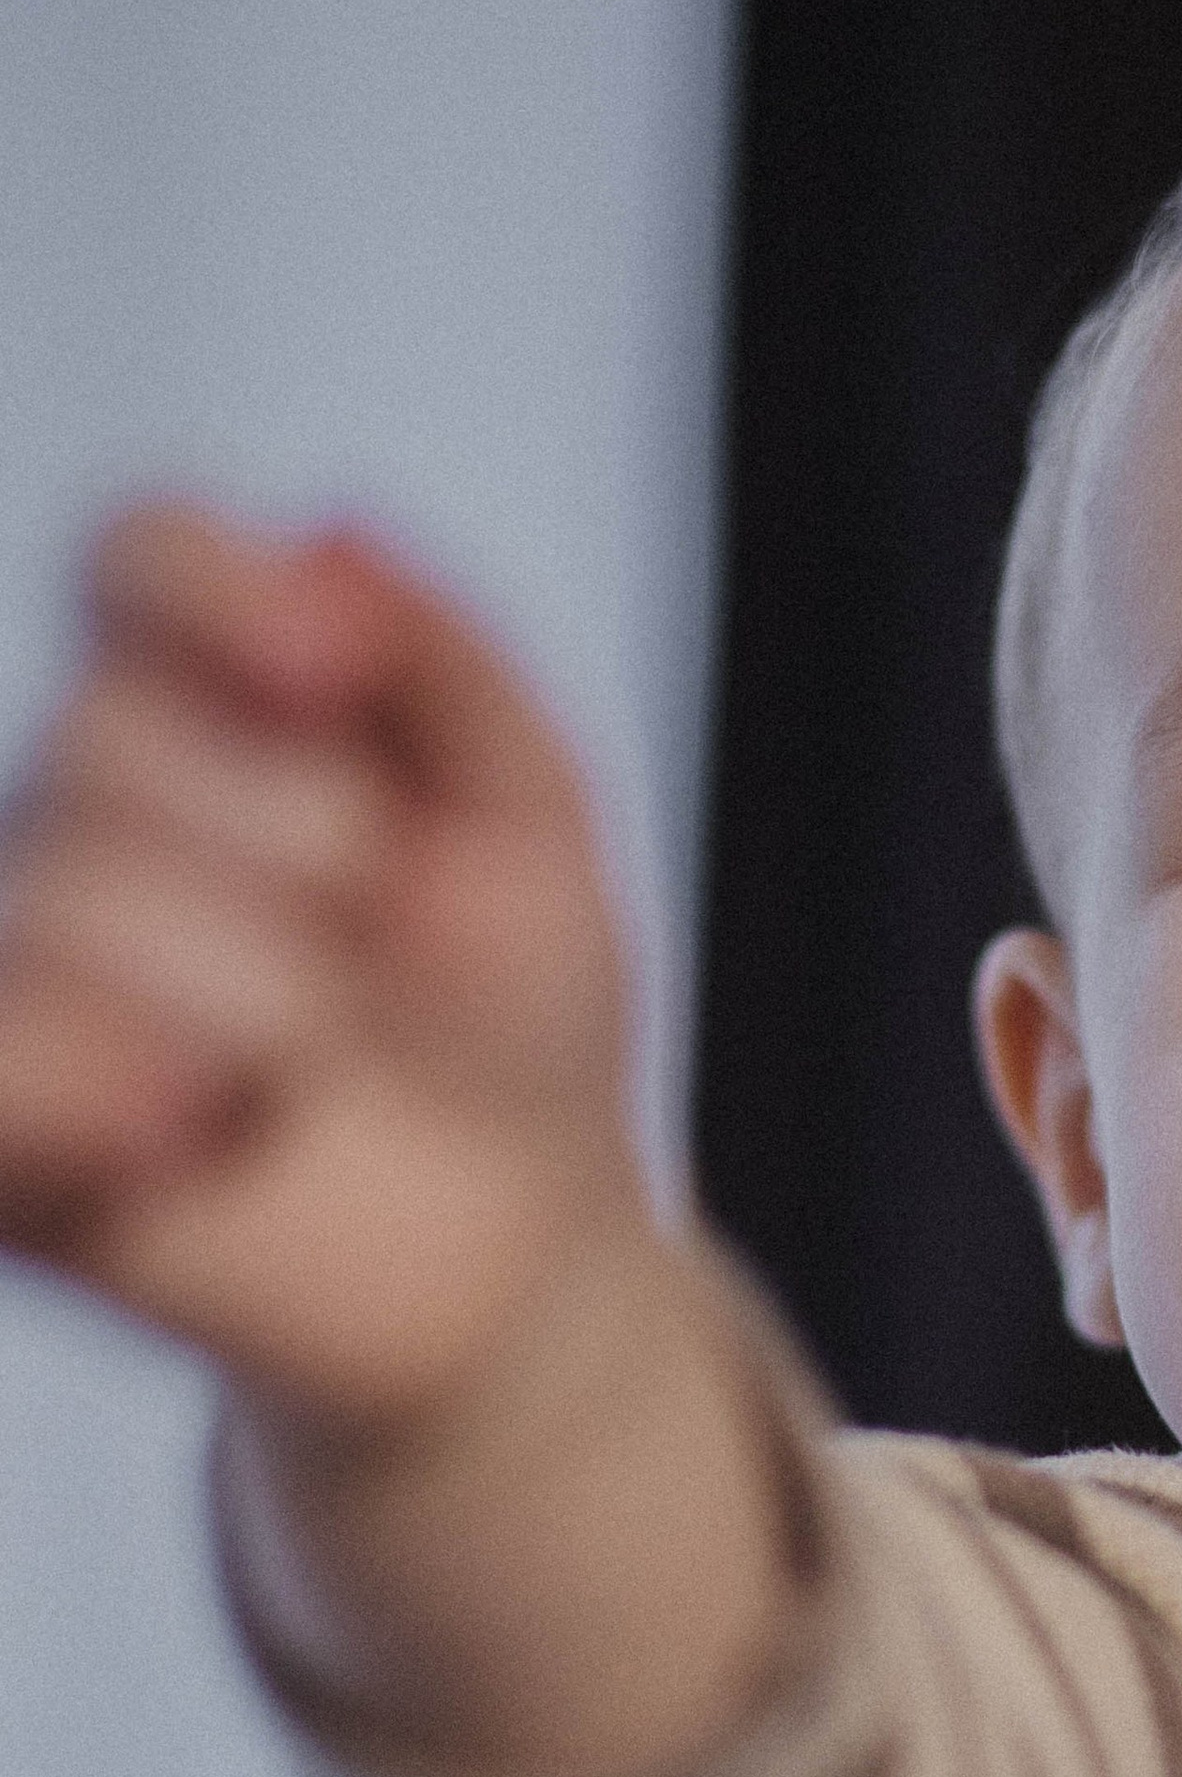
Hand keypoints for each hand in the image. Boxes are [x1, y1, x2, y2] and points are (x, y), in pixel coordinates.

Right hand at [0, 503, 644, 1419]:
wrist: (519, 1244)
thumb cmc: (512, 1013)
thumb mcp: (533, 819)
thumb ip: (446, 662)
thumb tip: (333, 532)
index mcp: (218, 695)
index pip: (140, 556)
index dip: (213, 593)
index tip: (328, 675)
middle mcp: (91, 805)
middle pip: (108, 733)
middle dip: (301, 841)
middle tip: (388, 943)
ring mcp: (33, 962)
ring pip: (66, 901)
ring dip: (258, 994)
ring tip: (324, 1065)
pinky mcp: (7, 1123)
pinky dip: (100, 1083)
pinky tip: (208, 1125)